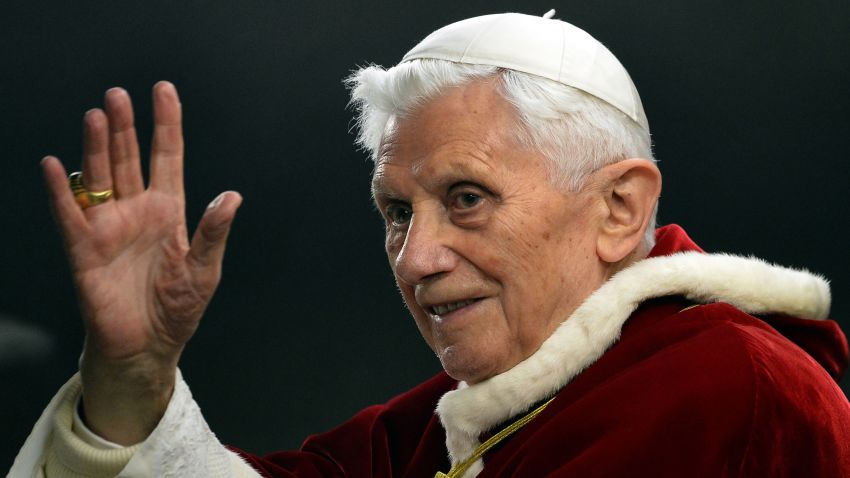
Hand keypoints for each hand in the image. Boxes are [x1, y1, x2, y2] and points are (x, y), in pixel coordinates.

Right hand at [41, 82, 241, 443]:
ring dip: (96, 147)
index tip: (164, 91)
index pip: (167, 157)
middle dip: (124, 126)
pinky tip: (56, 166)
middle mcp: (137, 211)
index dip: (166, 124)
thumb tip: (232, 196)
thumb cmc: (178, 309)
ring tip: (96, 115)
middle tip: (119, 95)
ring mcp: (109, 227)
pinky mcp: (84, 250)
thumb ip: (213, 232)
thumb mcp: (204, 269)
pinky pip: (70, 215)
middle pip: (128, 158)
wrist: (146, 346)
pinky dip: (62, 192)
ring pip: (99, 177)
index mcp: (169, 212)